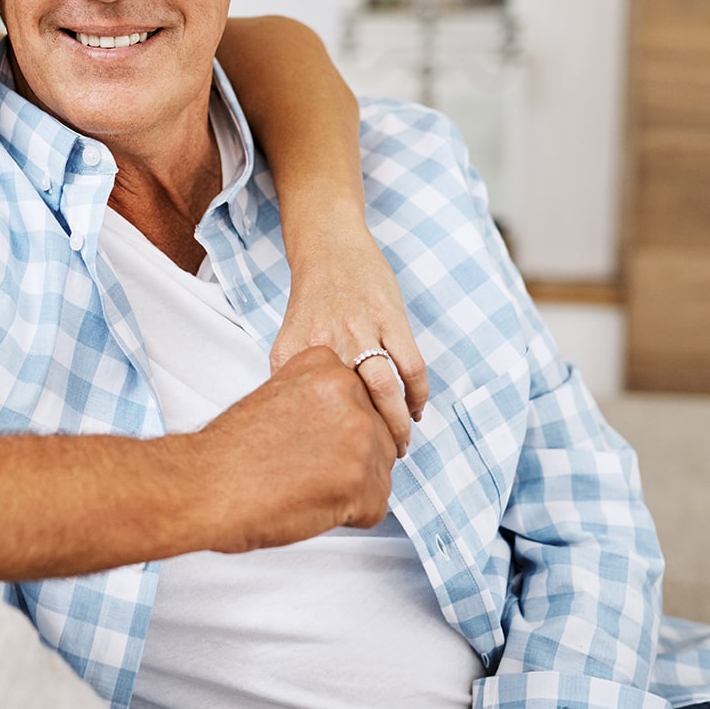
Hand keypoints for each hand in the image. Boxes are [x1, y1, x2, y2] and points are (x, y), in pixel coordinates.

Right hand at [194, 346, 395, 553]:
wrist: (206, 484)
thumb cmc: (231, 450)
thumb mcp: (278, 395)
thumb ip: (319, 399)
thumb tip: (346, 423)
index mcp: (327, 366)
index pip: (362, 401)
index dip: (337, 429)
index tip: (310, 439)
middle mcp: (350, 394)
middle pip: (377, 435)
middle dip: (349, 459)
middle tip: (306, 469)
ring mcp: (360, 438)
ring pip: (380, 471)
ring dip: (350, 488)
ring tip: (305, 486)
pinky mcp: (364, 482)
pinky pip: (375, 506)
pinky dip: (349, 517)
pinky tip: (311, 504)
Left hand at [271, 224, 427, 455]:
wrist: (328, 246)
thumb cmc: (312, 300)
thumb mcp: (291, 338)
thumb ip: (293, 376)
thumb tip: (301, 425)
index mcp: (297, 353)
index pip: (314, 410)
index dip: (329, 441)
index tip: (341, 462)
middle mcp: (328, 343)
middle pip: (353, 406)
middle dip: (371, 441)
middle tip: (380, 461)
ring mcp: (361, 329)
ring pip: (385, 390)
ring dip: (398, 423)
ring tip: (401, 444)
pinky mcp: (390, 317)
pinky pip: (411, 365)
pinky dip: (418, 394)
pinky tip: (416, 409)